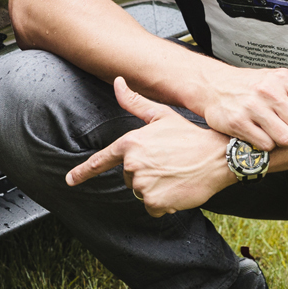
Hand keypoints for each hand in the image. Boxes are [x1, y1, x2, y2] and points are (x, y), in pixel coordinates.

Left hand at [66, 77, 236, 216]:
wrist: (217, 156)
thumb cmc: (190, 135)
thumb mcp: (161, 115)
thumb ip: (134, 102)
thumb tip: (118, 82)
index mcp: (131, 142)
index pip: (102, 160)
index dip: (84, 171)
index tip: (70, 180)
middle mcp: (133, 163)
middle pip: (129, 177)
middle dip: (145, 173)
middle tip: (168, 163)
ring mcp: (143, 183)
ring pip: (141, 192)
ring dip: (155, 188)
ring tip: (174, 174)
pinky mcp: (154, 200)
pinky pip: (152, 206)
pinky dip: (164, 202)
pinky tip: (177, 188)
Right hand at [195, 65, 287, 150]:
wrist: (214, 85)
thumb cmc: (252, 86)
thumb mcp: (281, 85)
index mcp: (284, 79)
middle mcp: (269, 91)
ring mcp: (253, 107)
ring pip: (286, 139)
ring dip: (282, 141)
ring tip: (273, 132)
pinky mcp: (238, 122)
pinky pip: (265, 145)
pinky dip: (265, 145)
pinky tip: (259, 135)